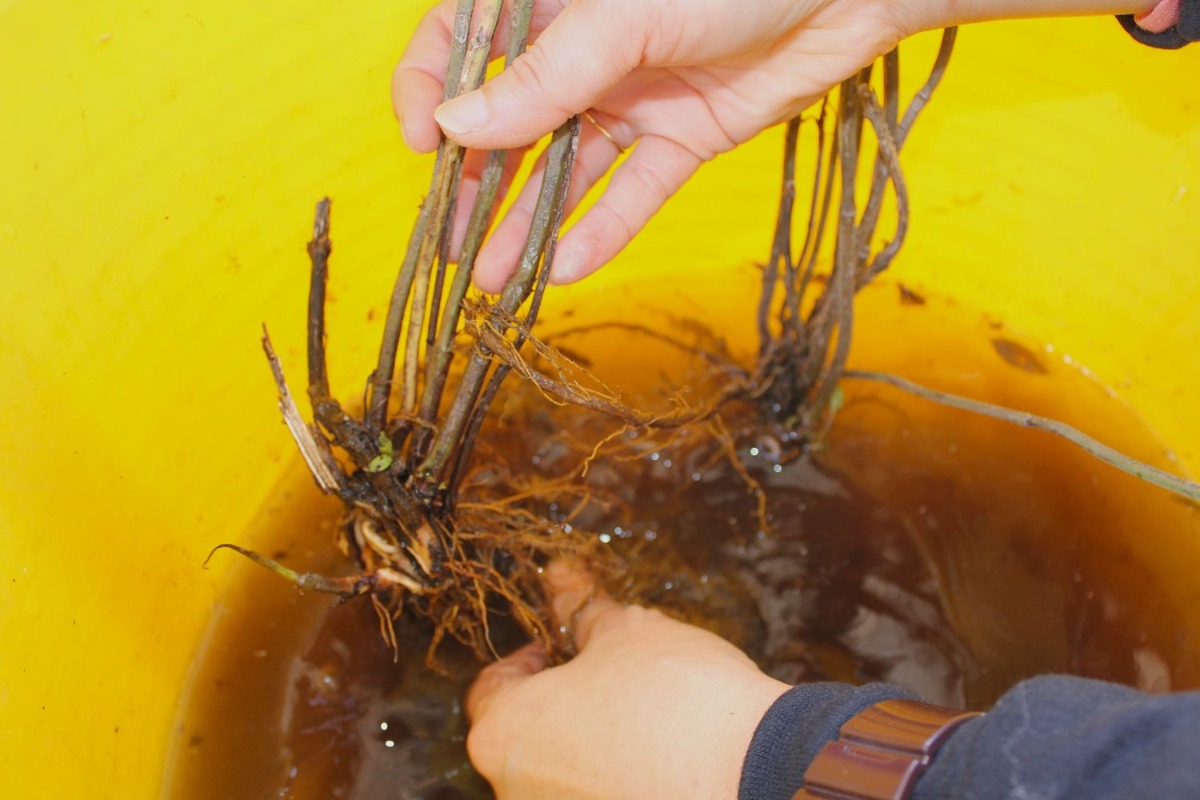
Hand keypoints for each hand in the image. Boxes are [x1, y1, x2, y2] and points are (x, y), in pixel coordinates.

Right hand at [394, 0, 913, 290]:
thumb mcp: (624, 15)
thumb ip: (544, 76)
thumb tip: (456, 126)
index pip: (464, 41)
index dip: (432, 91)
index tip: (424, 144)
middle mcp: (585, 50)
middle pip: (511, 122)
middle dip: (476, 184)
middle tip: (449, 243)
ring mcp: (633, 95)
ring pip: (567, 168)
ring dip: (527, 223)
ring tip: (490, 278)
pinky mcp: (682, 136)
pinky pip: (634, 189)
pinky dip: (603, 228)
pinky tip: (564, 267)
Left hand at [465, 561, 789, 798]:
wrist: (755, 772)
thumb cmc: (679, 698)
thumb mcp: (626, 634)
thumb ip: (580, 609)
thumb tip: (559, 577)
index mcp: (506, 734)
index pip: (490, 688)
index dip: (528, 655)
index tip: (562, 645)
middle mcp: (518, 792)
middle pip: (524, 735)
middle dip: (560, 699)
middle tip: (606, 672)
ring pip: (560, 773)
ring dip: (588, 742)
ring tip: (641, 714)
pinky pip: (596, 796)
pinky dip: (614, 778)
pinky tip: (659, 756)